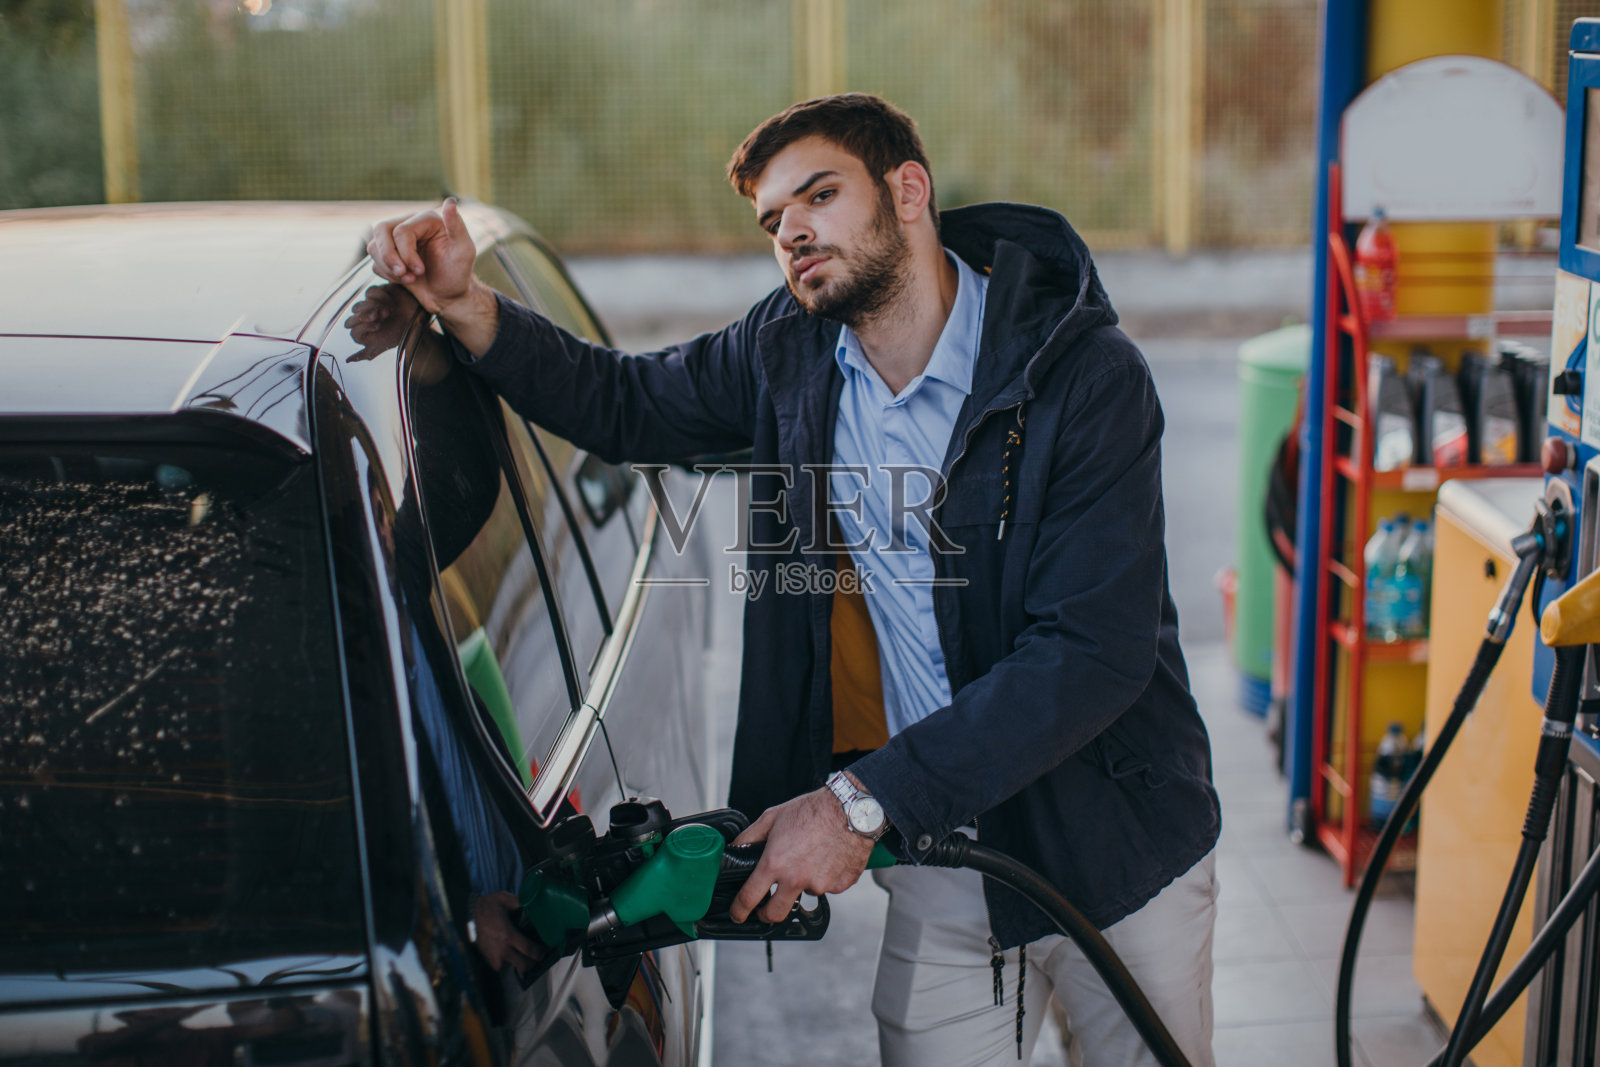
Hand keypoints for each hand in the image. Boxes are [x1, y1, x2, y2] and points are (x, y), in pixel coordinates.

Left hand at [343, 283, 416, 360]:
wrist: (417, 319)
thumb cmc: (400, 334)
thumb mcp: (382, 347)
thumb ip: (365, 354)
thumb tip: (347, 361)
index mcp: (362, 331)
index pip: (351, 327)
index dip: (363, 326)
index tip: (378, 326)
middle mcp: (364, 318)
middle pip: (355, 313)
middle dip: (367, 314)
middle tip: (382, 315)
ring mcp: (370, 305)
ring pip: (362, 303)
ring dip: (375, 306)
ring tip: (389, 311)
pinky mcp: (377, 293)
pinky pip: (371, 292)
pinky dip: (381, 297)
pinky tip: (391, 302)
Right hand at [367, 199, 478, 315]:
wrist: (449, 295)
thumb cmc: (459, 272)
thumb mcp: (464, 250)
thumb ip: (457, 226)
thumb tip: (451, 202)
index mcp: (426, 219)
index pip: (401, 231)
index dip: (407, 254)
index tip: (420, 271)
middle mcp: (409, 224)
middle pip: (381, 230)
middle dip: (389, 257)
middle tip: (404, 275)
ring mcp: (396, 240)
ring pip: (374, 246)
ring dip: (389, 268)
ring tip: (410, 279)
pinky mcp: (389, 255)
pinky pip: (374, 261)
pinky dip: (387, 274)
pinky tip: (405, 280)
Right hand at [470, 891, 542, 975]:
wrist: (468, 913)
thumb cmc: (488, 905)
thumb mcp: (506, 899)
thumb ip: (521, 903)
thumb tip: (534, 905)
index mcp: (508, 935)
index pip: (529, 950)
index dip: (540, 953)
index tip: (545, 952)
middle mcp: (502, 949)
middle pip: (523, 966)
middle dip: (532, 963)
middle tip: (537, 956)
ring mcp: (494, 956)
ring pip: (512, 967)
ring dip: (519, 962)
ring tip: (523, 954)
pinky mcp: (487, 958)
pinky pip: (501, 966)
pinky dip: (507, 962)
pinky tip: (510, 953)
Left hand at [728, 786, 875, 923]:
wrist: (850, 809)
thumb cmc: (813, 810)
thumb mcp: (772, 817)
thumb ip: (750, 837)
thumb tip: (736, 849)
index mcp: (775, 862)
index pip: (749, 897)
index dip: (739, 910)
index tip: (738, 914)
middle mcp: (796, 878)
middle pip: (775, 914)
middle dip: (767, 914)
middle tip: (767, 906)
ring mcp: (820, 884)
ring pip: (805, 894)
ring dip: (803, 883)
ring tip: (809, 858)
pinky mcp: (839, 885)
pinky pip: (827, 888)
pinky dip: (824, 877)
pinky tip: (826, 858)